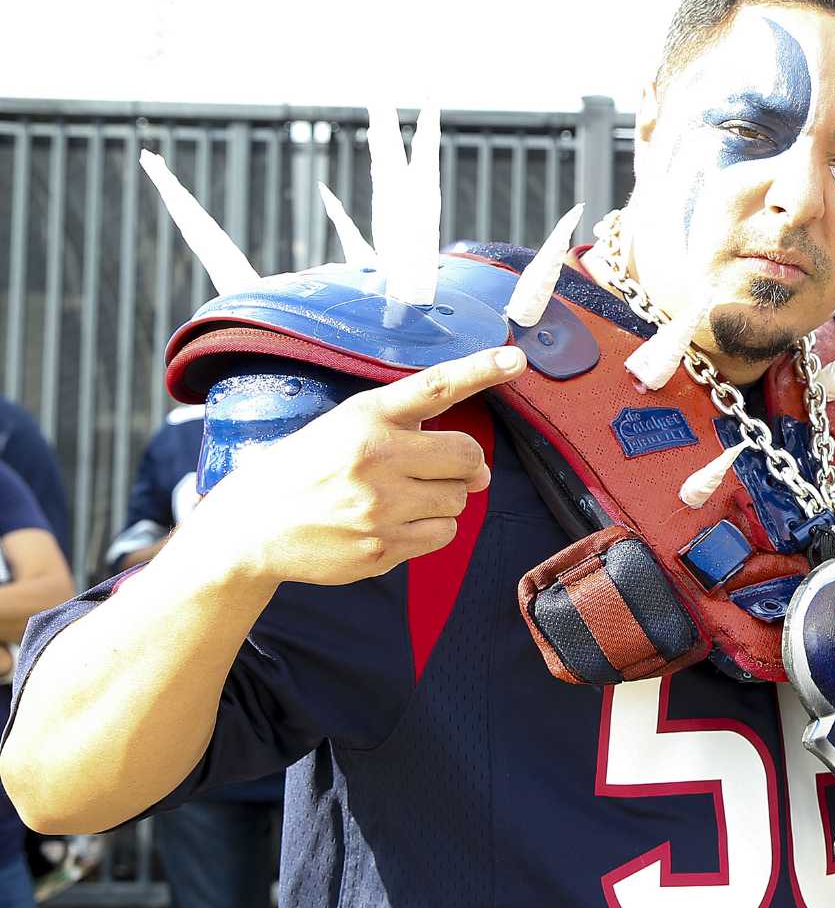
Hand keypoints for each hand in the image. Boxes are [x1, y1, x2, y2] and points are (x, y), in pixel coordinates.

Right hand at [189, 347, 523, 587]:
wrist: (249, 529)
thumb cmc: (301, 472)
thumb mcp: (339, 428)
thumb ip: (399, 428)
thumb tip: (471, 461)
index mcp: (364, 418)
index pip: (434, 387)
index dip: (480, 370)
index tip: (514, 360)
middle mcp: (377, 458)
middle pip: (469, 456)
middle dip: (466, 464)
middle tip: (445, 468)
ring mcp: (380, 507)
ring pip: (460, 500)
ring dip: (446, 498)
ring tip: (405, 497)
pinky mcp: (383, 547)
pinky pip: (443, 534)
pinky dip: (432, 528)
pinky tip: (397, 522)